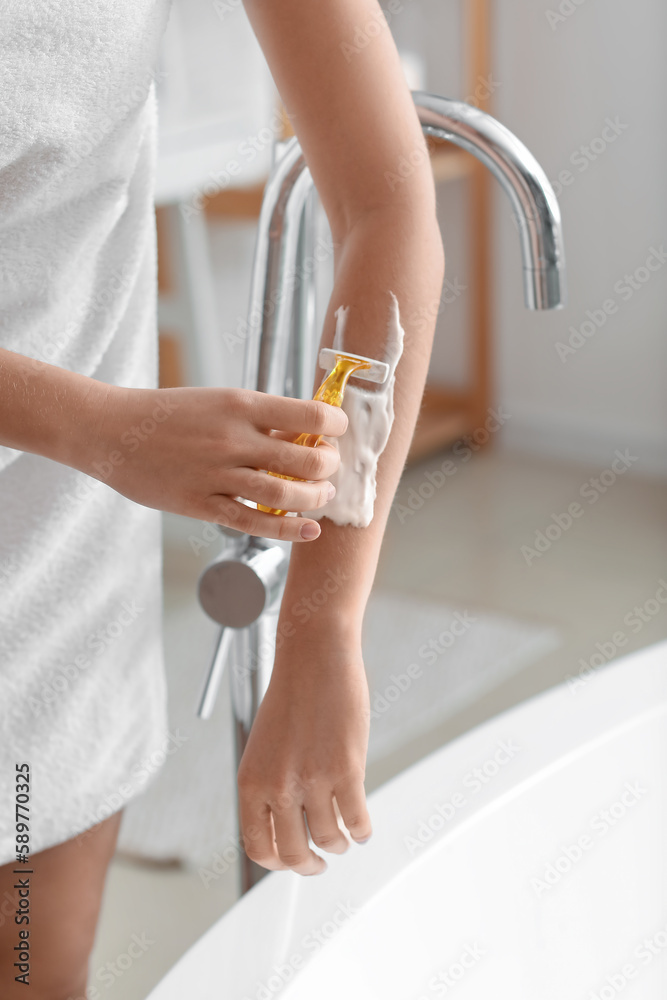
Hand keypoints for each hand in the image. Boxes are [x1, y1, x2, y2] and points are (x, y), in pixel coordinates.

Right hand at [78, 383, 347, 541]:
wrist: (112, 431)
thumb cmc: (168, 414)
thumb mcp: (217, 401)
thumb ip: (259, 420)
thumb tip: (305, 435)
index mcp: (240, 405)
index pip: (310, 415)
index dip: (335, 425)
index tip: (338, 430)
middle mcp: (233, 439)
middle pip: (306, 459)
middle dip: (329, 466)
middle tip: (329, 468)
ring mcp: (217, 474)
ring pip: (286, 495)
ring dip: (314, 498)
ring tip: (320, 496)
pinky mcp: (201, 504)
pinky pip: (254, 522)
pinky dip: (288, 530)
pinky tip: (307, 530)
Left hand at [237, 627, 371, 874]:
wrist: (314, 659)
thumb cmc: (291, 699)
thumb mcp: (264, 748)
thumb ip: (268, 787)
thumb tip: (286, 830)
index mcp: (250, 781)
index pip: (258, 847)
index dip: (277, 863)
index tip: (292, 862)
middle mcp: (277, 786)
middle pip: (294, 853)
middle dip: (309, 866)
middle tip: (319, 864)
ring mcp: (313, 780)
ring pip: (328, 839)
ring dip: (338, 845)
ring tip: (343, 839)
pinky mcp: (347, 770)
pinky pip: (357, 819)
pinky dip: (362, 830)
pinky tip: (362, 827)